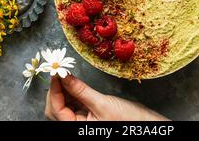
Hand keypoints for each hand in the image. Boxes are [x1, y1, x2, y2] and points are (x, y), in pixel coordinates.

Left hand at [45, 75, 168, 120]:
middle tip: (60, 71)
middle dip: (56, 89)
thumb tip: (64, 76)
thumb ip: (81, 90)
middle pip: (55, 107)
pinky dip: (71, 91)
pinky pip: (73, 102)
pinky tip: (73, 80)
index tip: (56, 72)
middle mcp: (74, 125)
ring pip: (63, 104)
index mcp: (75, 128)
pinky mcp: (86, 114)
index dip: (54, 90)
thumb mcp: (101, 103)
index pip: (56, 109)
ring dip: (63, 88)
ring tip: (66, 73)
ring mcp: (79, 120)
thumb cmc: (126, 120)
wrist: (143, 124)